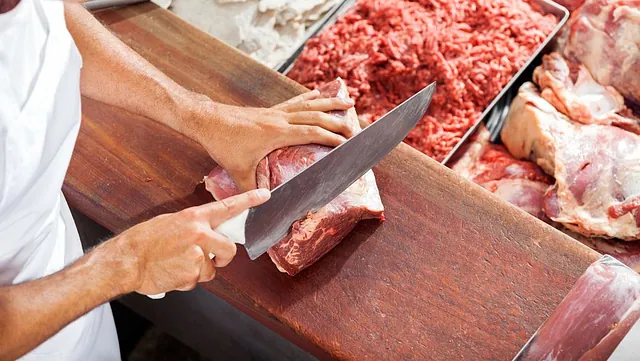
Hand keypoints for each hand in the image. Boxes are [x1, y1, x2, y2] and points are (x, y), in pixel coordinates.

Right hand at [113, 189, 269, 294]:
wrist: (126, 260)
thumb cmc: (144, 241)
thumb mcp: (170, 223)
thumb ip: (193, 227)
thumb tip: (207, 233)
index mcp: (193, 218)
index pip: (227, 207)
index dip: (248, 200)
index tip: (265, 195)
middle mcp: (199, 234)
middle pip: (229, 249)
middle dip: (223, 258)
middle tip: (211, 259)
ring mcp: (197, 254)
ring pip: (211, 269)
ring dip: (197, 272)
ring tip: (176, 264)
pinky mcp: (192, 273)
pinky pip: (196, 281)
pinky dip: (186, 281)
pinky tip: (171, 272)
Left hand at [188, 90, 355, 191]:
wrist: (206, 120)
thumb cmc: (223, 144)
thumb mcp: (238, 171)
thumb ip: (251, 191)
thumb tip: (262, 209)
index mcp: (278, 133)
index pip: (313, 133)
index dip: (332, 138)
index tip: (348, 144)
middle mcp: (281, 119)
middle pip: (317, 117)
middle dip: (339, 122)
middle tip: (357, 129)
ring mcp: (276, 112)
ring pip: (309, 104)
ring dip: (330, 103)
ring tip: (348, 101)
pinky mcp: (269, 110)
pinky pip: (294, 101)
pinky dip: (308, 97)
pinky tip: (317, 92)